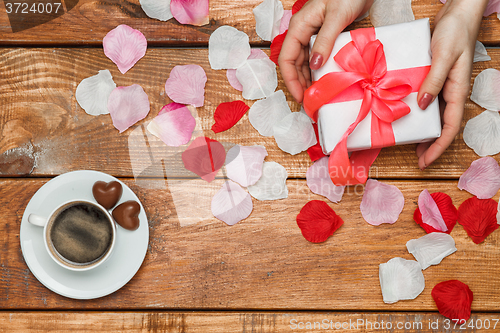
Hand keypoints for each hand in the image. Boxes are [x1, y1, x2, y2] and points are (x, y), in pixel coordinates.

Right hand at [278, 0, 372, 103]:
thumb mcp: (336, 17)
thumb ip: (324, 41)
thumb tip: (314, 65)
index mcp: (299, 27)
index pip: (286, 59)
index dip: (291, 80)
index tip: (300, 96)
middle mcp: (303, 33)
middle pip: (294, 64)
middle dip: (299, 83)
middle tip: (310, 102)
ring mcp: (313, 36)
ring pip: (305, 63)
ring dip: (309, 79)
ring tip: (317, 95)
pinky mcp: (325, 38)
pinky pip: (317, 58)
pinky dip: (319, 71)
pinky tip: (325, 81)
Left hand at [416, 0, 487, 169]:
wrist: (457, 11)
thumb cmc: (455, 30)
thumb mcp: (444, 55)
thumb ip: (434, 80)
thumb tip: (423, 105)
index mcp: (457, 90)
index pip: (450, 126)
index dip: (438, 146)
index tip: (426, 161)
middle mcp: (450, 92)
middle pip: (441, 125)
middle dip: (430, 145)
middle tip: (416, 159)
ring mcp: (441, 86)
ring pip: (433, 115)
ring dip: (423, 130)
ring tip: (409, 142)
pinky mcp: (432, 78)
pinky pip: (425, 100)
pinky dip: (417, 111)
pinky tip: (404, 115)